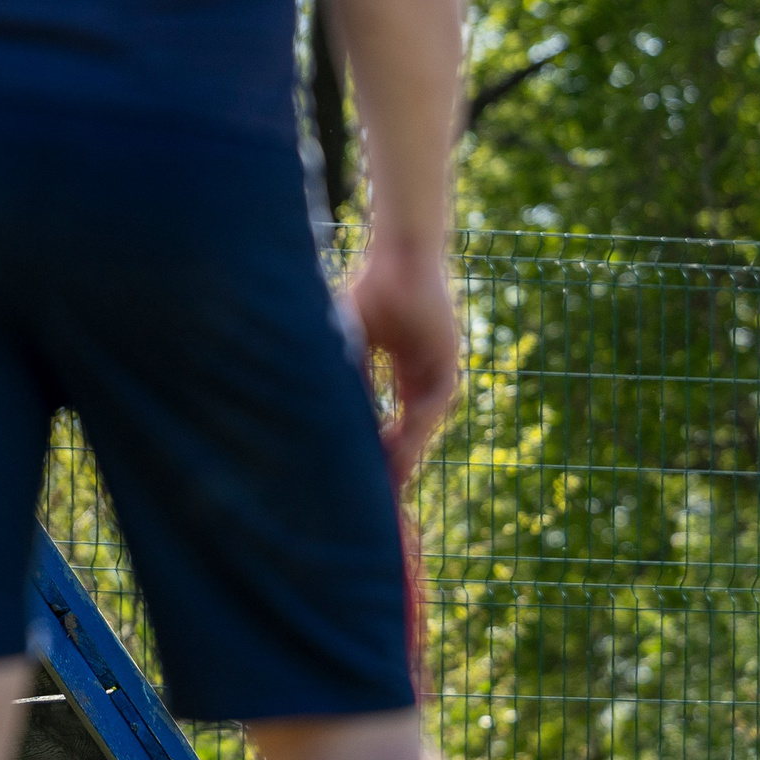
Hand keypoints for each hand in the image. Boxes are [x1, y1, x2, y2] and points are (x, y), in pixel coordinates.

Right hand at [344, 239, 459, 488]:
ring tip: (383, 484)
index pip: (386, 421)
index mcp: (397, 371)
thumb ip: (343, 378)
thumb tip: (312, 417)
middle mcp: (419, 377)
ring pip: (418, 426)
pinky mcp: (447, 366)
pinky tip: (393, 449)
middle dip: (391, 464)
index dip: (371, 449)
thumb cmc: (368, 291)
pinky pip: (429, 407)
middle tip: (374, 498)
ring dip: (402, 455)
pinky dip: (412, 430)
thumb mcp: (345, 344)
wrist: (400, 260)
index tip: (356, 477)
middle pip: (406, 432)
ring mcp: (434, 373)